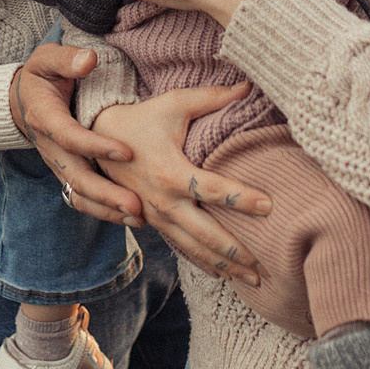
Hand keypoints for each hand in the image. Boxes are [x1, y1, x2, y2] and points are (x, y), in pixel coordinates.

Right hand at [10, 41, 144, 225]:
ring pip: (78, 192)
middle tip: (136, 204)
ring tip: (138, 216)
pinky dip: (102, 210)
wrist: (21, 99)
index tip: (127, 152)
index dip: (97, 146)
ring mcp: (58, 163)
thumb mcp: (47, 59)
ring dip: (107, 208)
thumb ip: (66, 59)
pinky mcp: (66, 171)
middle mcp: (50, 146)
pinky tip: (128, 216)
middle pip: (76, 175)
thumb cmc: (41, 76)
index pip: (70, 136)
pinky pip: (81, 197)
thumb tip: (89, 60)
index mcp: (46, 117)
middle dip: (105, 193)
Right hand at [94, 85, 271, 282]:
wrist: (99, 138)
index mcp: (170, 171)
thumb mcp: (174, 103)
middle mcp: (163, 200)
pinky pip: (182, 247)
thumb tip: (248, 87)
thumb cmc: (143, 118)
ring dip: (224, 266)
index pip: (214, 190)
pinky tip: (224, 274)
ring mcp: (157, 215)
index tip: (270, 206)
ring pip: (195, 248)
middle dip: (237, 253)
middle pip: (206, 234)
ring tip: (255, 280)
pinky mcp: (153, 221)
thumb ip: (211, 97)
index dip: (242, 198)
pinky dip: (204, 263)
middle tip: (267, 267)